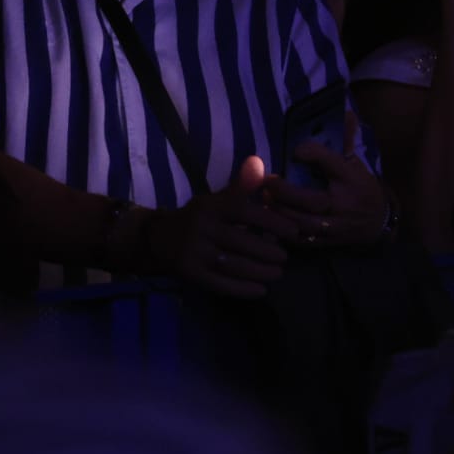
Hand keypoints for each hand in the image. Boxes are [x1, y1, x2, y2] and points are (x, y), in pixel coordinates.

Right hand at [142, 155, 297, 299]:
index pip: (244, 211)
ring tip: (278, 273)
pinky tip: (260, 291)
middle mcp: (201, 227)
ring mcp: (194, 252)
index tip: (293, 231)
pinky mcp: (190, 273)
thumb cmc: (200, 217)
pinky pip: (219, 284)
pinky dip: (242, 289)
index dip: (271, 221)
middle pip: (240, 242)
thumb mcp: (218, 198)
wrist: (160, 239)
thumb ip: (242, 185)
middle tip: (285, 257)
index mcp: (211, 206)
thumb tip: (259, 163)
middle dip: (267, 252)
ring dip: (259, 272)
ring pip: (232, 265)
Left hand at [267, 113, 391, 248]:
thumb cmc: (361, 186)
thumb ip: (345, 140)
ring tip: (264, 198)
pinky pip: (302, 240)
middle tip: (267, 180)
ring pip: (304, 222)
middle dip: (285, 191)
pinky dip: (284, 230)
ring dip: (280, 211)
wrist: (378, 222)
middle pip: (311, 199)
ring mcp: (335, 226)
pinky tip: (271, 219)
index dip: (310, 153)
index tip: (295, 151)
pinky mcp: (327, 242)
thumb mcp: (356, 163)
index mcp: (350, 178)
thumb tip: (343, 112)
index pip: (330, 162)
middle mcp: (343, 203)